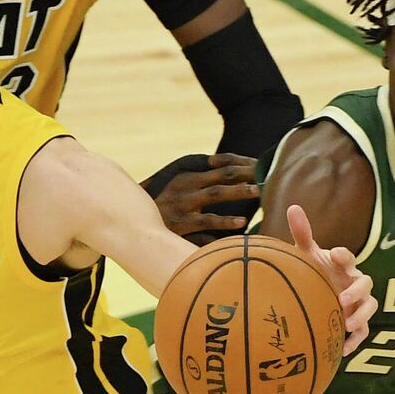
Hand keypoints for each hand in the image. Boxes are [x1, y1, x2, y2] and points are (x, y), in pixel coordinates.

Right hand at [146, 154, 260, 238]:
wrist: (128, 219)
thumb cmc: (160, 198)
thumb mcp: (177, 180)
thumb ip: (201, 175)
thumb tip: (229, 169)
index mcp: (187, 174)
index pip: (221, 165)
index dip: (243, 164)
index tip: (263, 166)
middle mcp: (185, 189)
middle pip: (221, 180)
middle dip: (244, 179)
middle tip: (266, 180)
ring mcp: (182, 210)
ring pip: (213, 202)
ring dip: (236, 200)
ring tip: (255, 201)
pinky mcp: (180, 229)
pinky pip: (204, 228)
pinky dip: (223, 228)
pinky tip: (240, 227)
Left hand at [285, 204, 375, 354]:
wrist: (316, 294)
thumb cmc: (313, 271)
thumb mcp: (306, 253)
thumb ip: (303, 233)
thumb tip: (293, 207)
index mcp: (343, 264)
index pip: (348, 257)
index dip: (343, 255)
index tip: (335, 254)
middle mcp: (355, 282)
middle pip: (366, 283)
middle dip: (357, 291)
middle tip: (342, 299)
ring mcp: (359, 303)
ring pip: (370, 307)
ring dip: (361, 316)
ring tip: (347, 324)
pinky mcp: (358, 322)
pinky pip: (364, 332)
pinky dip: (355, 341)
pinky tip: (343, 350)